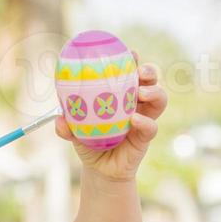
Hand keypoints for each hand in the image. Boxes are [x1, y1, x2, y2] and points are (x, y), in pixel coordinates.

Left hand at [55, 50, 166, 183]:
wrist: (99, 169)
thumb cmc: (89, 143)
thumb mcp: (74, 132)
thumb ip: (66, 126)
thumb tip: (60, 119)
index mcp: (120, 94)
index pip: (130, 72)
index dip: (132, 60)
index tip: (129, 52)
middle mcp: (135, 103)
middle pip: (151, 80)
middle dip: (149, 71)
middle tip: (139, 71)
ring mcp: (144, 118)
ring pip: (160, 99)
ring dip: (154, 91)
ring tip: (141, 93)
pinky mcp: (146, 137)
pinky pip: (151, 126)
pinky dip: (145, 121)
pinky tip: (135, 120)